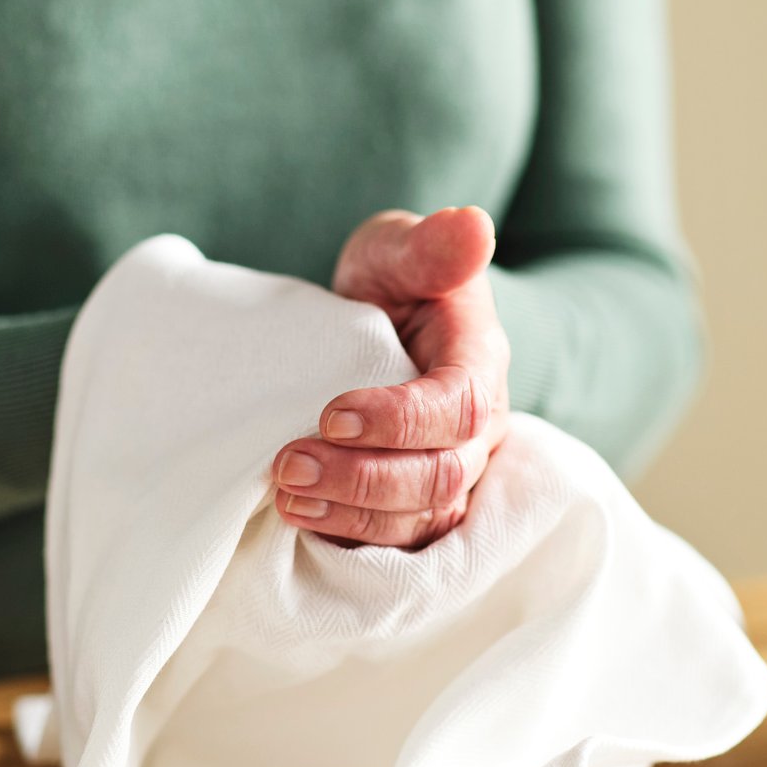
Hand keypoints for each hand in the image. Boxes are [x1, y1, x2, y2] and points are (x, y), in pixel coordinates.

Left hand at [272, 206, 509, 547]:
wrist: (378, 329)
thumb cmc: (392, 284)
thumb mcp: (399, 251)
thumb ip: (430, 246)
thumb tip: (473, 226)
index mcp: (480, 364)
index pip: (459, 407)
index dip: (400, 420)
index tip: (330, 413)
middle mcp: (477, 431)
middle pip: (440, 477)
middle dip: (362, 477)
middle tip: (287, 464)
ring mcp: (452, 472)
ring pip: (420, 518)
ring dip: (351, 513)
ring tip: (285, 497)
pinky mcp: (418, 505)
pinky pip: (398, 540)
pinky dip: (350, 534)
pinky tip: (300, 517)